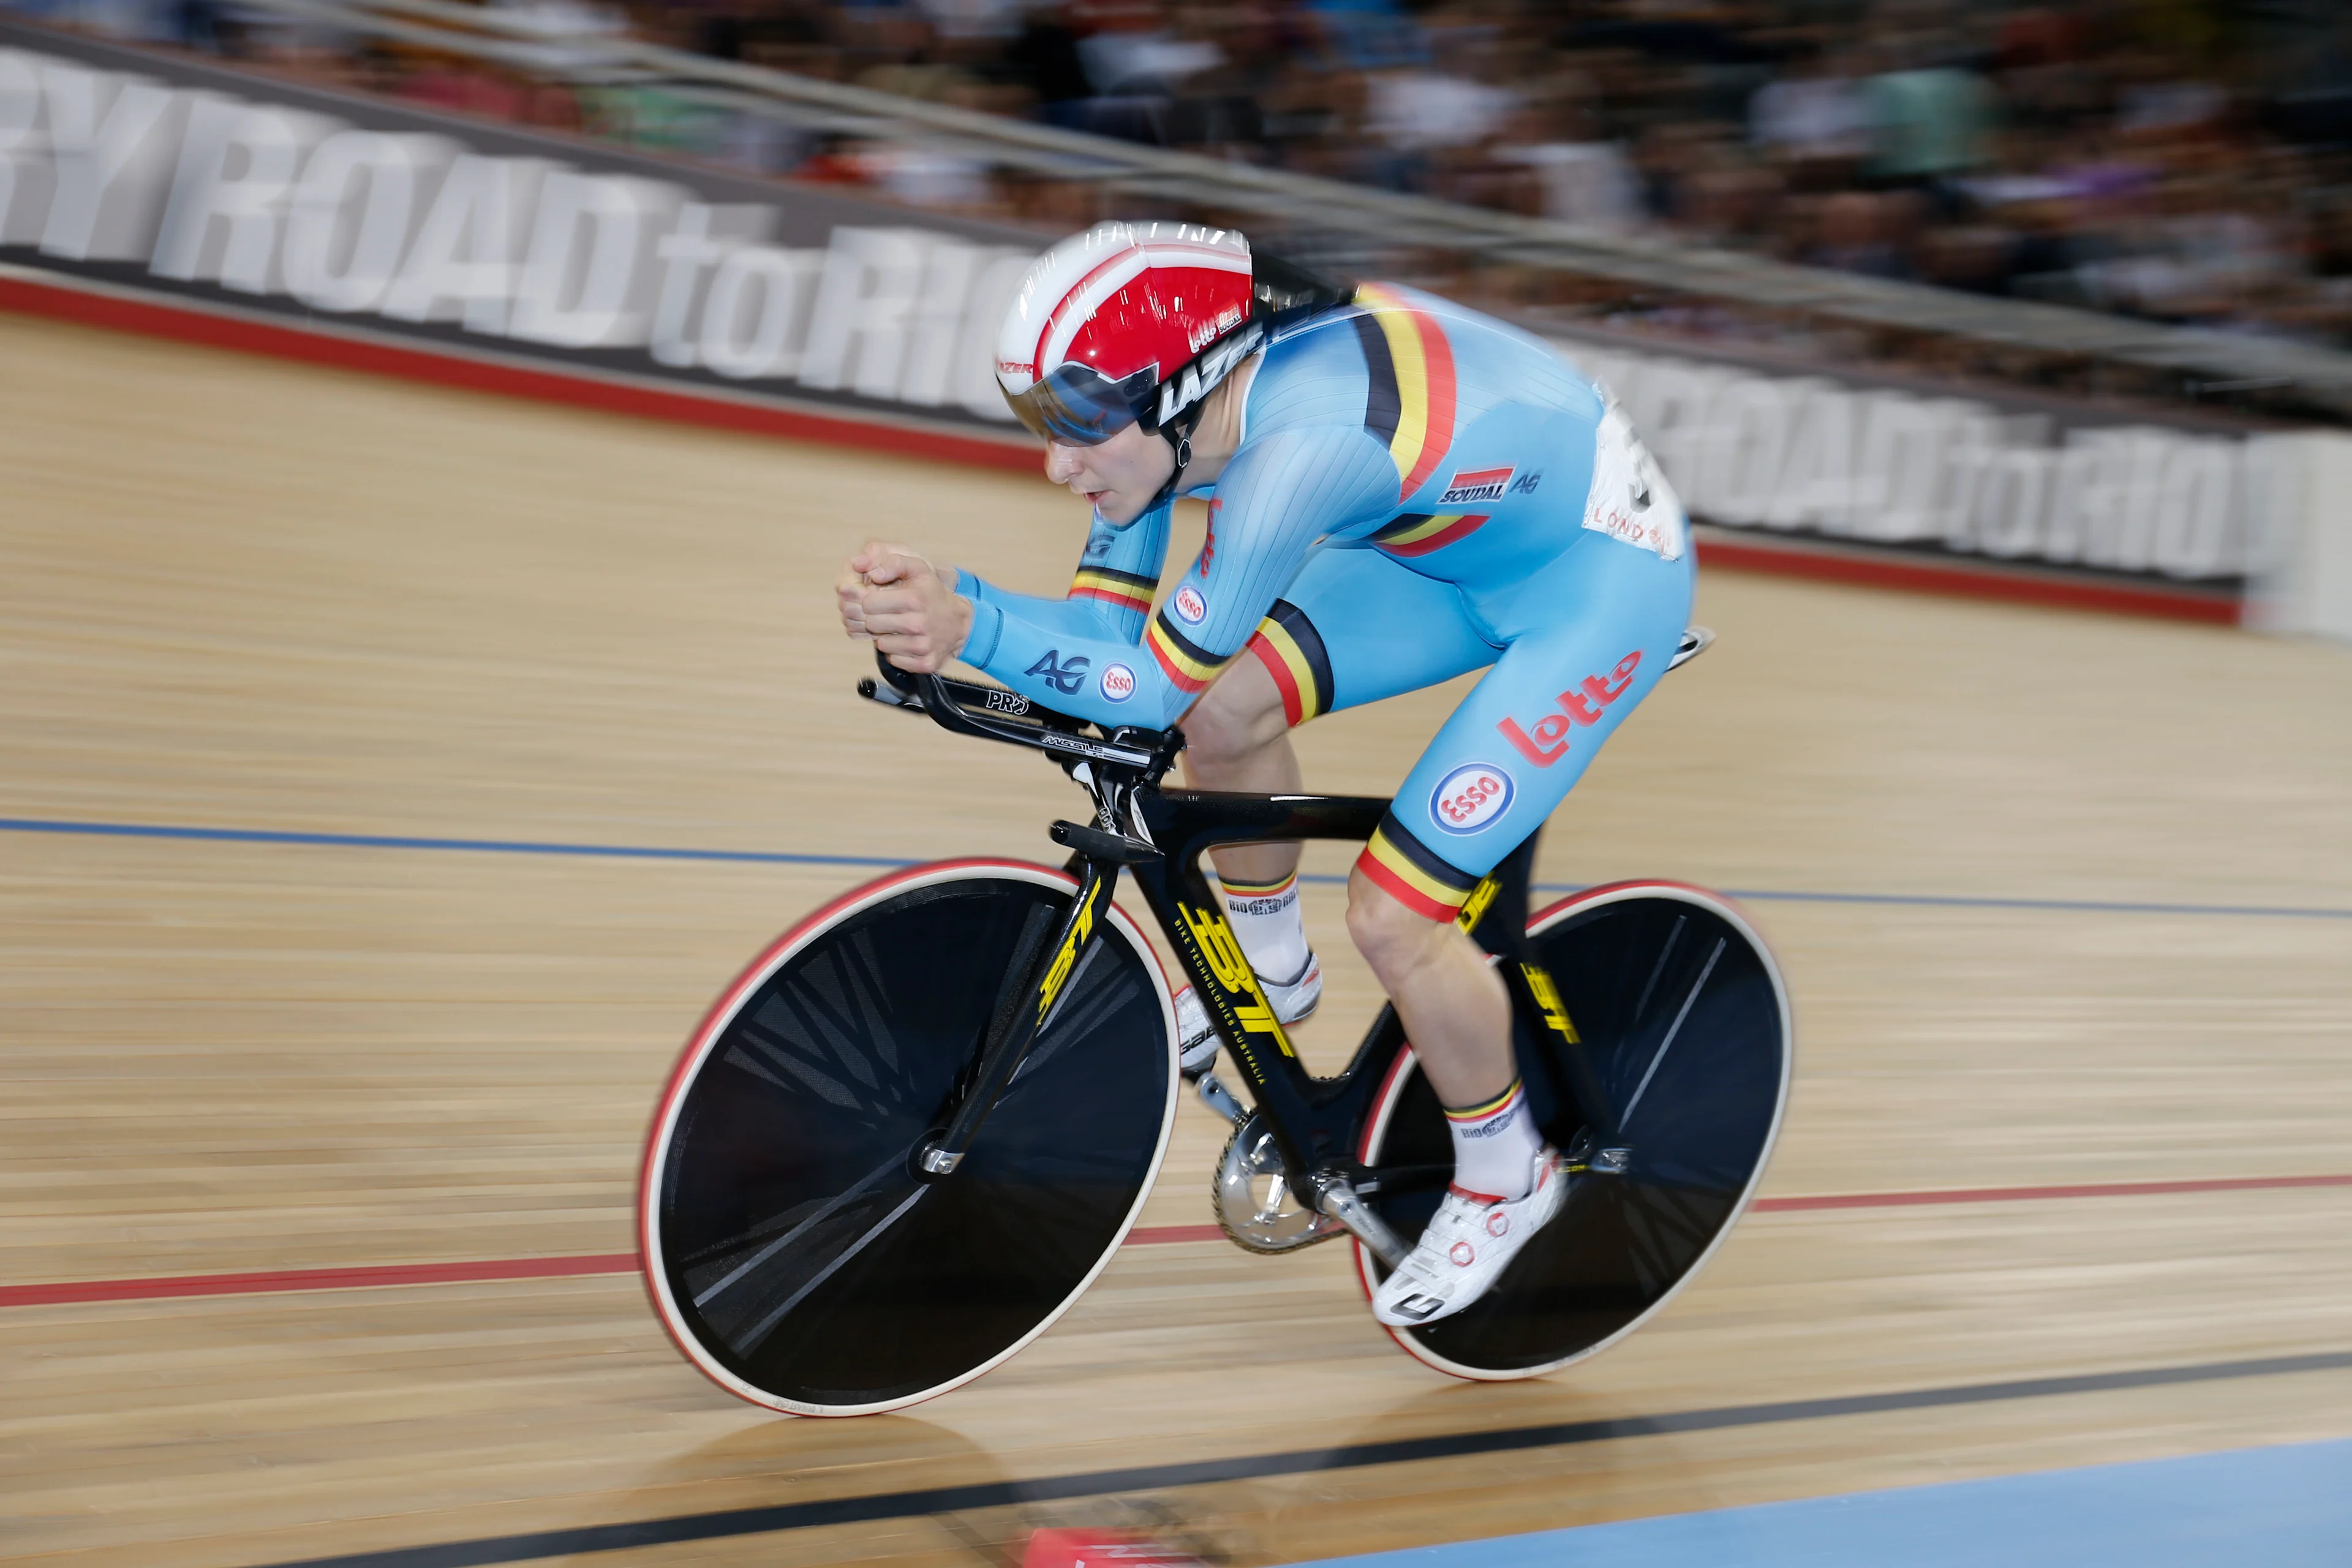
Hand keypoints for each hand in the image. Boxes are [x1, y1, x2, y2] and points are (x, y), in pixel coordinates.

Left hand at [836, 540, 973, 673]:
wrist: (960, 624)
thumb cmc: (933, 594)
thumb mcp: (918, 569)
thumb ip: (894, 563)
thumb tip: (874, 574)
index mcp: (913, 599)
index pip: (868, 603)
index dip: (872, 601)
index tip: (881, 601)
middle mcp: (918, 624)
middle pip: (872, 625)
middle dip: (877, 619)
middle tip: (889, 616)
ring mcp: (923, 646)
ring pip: (881, 645)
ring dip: (886, 637)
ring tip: (899, 629)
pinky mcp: (925, 663)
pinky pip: (894, 660)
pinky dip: (897, 652)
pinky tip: (907, 642)